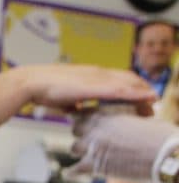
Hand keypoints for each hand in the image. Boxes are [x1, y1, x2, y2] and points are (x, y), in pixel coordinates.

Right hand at [11, 64, 156, 112]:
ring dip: (142, 93)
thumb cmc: (42, 89)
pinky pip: (119, 90)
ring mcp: (95, 78)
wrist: (30, 83)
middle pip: (128, 78)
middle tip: (150, 105)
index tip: (140, 100)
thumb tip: (78, 110)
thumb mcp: (64, 97)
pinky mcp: (93, 87)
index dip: (132, 87)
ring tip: (151, 105)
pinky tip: (144, 99)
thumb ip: (74, 102)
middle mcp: (96, 73)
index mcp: (90, 75)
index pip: (118, 78)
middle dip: (141, 91)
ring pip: (128, 83)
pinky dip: (134, 94)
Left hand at [67, 114, 178, 180]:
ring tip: (82, 154)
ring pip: (74, 148)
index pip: (84, 113)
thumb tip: (132, 121)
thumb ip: (129, 119)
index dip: (83, 117)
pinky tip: (69, 173)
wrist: (165, 155)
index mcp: (108, 116)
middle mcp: (96, 130)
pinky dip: (72, 171)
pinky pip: (75, 169)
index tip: (80, 118)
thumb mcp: (142, 120)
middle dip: (81, 133)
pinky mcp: (95, 166)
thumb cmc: (161, 137)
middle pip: (76, 129)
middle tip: (85, 137)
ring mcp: (93, 148)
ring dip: (79, 151)